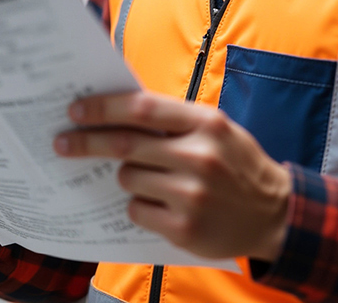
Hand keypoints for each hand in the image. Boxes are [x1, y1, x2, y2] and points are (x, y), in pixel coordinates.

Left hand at [53, 91, 291, 261]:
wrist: (276, 214)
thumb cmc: (237, 164)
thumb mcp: (216, 129)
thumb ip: (173, 119)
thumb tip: (116, 109)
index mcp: (206, 123)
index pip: (142, 109)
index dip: (104, 108)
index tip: (76, 110)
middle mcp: (200, 157)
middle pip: (125, 144)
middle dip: (86, 142)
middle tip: (62, 142)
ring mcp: (192, 195)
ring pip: (128, 178)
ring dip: (124, 176)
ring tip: (145, 178)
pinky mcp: (185, 228)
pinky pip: (137, 210)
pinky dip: (137, 204)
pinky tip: (159, 204)